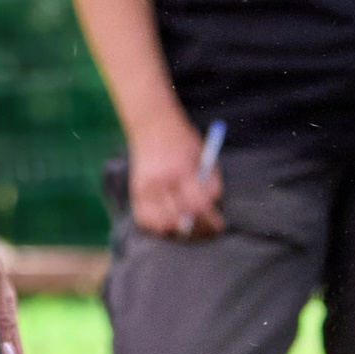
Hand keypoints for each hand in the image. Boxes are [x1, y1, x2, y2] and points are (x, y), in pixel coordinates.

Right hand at [128, 115, 223, 241]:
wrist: (153, 124)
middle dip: (198, 228)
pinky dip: (157, 225)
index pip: (199, 203)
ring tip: (188, 224)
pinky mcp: (136, 190)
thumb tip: (213, 209)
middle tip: (207, 229)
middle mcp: (163, 179)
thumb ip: (209, 181)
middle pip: (182, 217)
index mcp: (183, 168)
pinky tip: (168, 222)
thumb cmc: (183, 140)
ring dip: (178, 228)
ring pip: (163, 222)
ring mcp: (147, 186)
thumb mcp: (203, 154)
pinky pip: (145, 219)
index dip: (211, 219)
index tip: (219, 224)